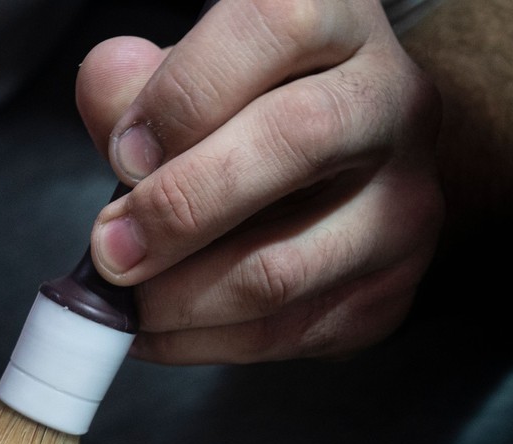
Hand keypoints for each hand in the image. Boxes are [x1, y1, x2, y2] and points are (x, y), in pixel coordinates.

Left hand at [77, 0, 442, 363]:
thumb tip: (109, 102)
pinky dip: (200, 343)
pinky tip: (155, 332)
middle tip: (110, 248)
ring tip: (125, 301)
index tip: (124, 151)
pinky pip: (283, 333)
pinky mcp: (389, 290)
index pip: (273, 28)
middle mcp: (392, 104)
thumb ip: (137, 83)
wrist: (342, 174)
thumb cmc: (248, 113)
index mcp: (340, 23)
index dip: (185, 94)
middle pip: (294, 142)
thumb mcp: (191, 73)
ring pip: (283, 265)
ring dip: (181, 298)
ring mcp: (403, 202)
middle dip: (179, 208)